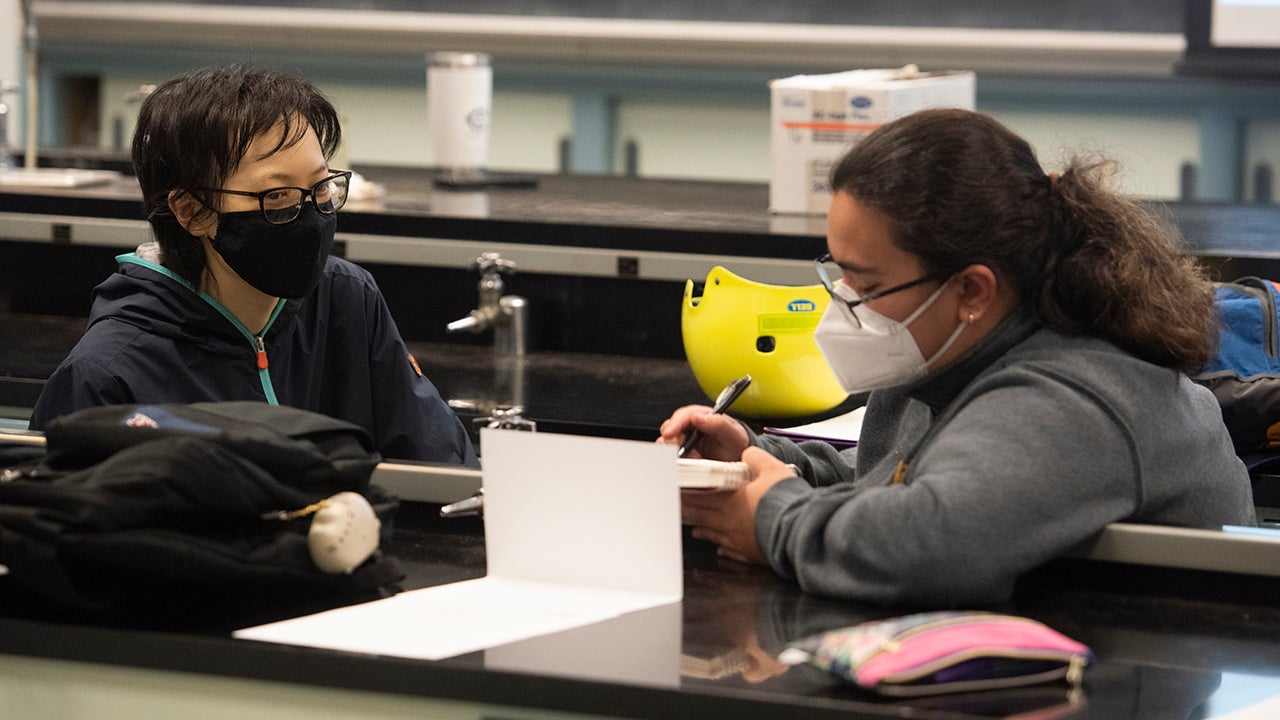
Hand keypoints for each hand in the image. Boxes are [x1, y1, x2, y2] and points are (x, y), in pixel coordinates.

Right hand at [657, 404, 749, 460]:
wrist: (740, 462)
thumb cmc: (736, 444)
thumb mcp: (733, 434)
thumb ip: (718, 423)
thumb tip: (697, 416)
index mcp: (702, 416)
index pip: (682, 416)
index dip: (674, 424)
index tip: (670, 434)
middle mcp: (690, 427)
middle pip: (669, 429)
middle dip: (671, 441)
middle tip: (679, 452)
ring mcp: (684, 441)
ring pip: (667, 444)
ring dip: (674, 453)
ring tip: (692, 460)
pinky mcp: (682, 456)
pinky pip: (671, 457)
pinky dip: (675, 462)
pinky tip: (687, 466)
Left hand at [681, 447, 797, 564]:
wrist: (798, 530)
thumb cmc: (785, 501)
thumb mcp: (772, 468)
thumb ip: (755, 458)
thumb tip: (746, 453)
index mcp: (731, 500)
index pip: (700, 494)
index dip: (686, 492)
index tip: (675, 490)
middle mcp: (729, 521)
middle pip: (701, 515)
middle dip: (687, 511)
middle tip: (676, 509)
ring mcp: (737, 540)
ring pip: (712, 534)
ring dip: (701, 530)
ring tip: (693, 529)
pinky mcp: (749, 553)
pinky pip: (729, 550)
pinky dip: (721, 547)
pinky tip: (719, 547)